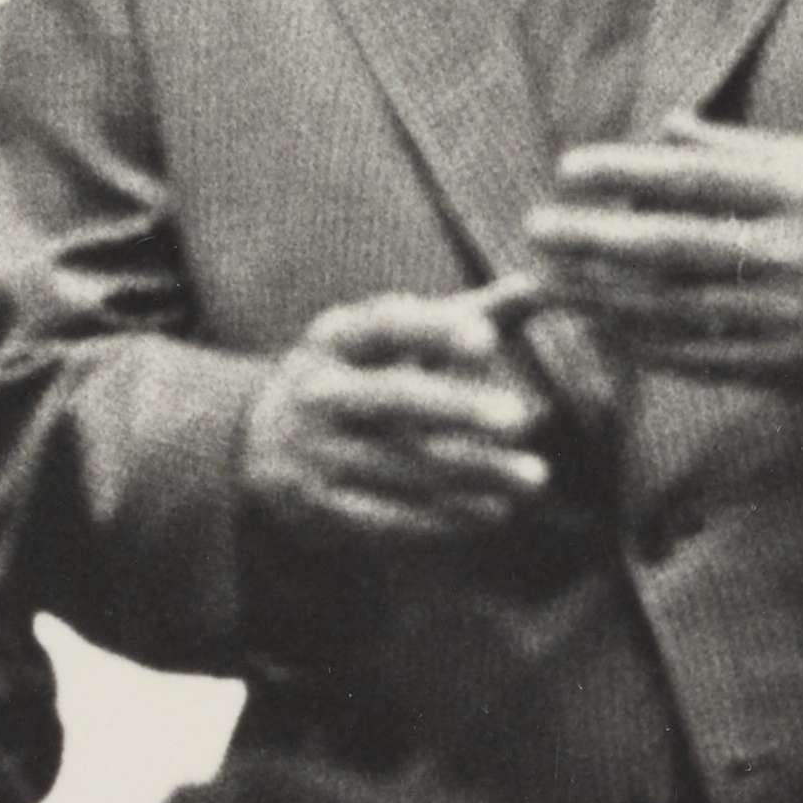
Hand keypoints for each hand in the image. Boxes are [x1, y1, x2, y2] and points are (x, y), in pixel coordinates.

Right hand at [236, 289, 562, 547]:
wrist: (261, 446)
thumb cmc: (358, 377)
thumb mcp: (391, 340)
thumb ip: (465, 315)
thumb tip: (541, 284)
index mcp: (335, 339)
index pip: (385, 327)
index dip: (435, 331)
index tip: (489, 339)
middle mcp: (318, 392)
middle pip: (393, 398)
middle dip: (457, 408)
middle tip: (520, 417)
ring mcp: (315, 452)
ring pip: (401, 465)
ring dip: (473, 474)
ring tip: (535, 477)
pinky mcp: (320, 506)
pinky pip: (387, 517)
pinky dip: (444, 518)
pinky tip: (495, 512)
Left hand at [524, 117, 802, 413]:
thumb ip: (744, 149)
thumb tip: (666, 129)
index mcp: (799, 191)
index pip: (693, 178)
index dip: (625, 173)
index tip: (569, 169)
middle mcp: (790, 253)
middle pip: (672, 246)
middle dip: (595, 239)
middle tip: (537, 231)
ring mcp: (787, 315)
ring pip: (675, 308)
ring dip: (603, 298)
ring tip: (551, 285)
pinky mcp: (785, 366)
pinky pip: (698, 357)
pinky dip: (644, 345)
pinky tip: (602, 331)